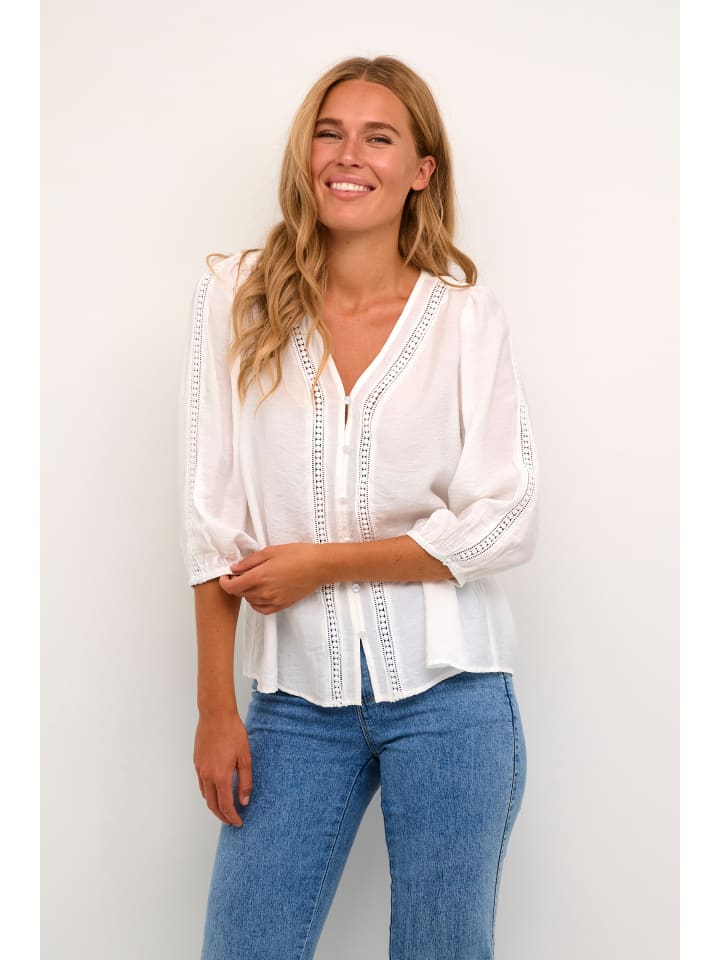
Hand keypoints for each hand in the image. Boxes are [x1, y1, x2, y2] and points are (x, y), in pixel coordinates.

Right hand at [194, 710, 252, 826]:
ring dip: (214, 806)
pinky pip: (201, 784)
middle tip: (231, 821)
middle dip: (222, 816)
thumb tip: (244, 800)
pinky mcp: (197, 762)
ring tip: (225, 809)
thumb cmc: (233, 733)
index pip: (225, 805)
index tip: (239, 822)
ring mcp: (200, 769)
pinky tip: (216, 791)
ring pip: (205, 796)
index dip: (232, 817)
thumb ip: (245, 781)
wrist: (215, 715)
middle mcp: (207, 776)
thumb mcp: (245, 757)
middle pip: (212, 805)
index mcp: (221, 776)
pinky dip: (208, 793)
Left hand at [219, 543, 325, 613]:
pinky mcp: (282, 605)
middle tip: (240, 575)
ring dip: (247, 593)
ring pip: (250, 601)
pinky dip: (257, 603)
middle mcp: (264, 591)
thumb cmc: (298, 555)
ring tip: (253, 581)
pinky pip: (262, 609)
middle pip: (240, 594)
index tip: (225, 576)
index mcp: (260, 576)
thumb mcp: (271, 551)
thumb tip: (234, 569)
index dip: (225, 582)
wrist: (319, 566)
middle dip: (236, 585)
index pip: (232, 586)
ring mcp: (274, 600)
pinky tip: (260, 594)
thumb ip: (249, 562)